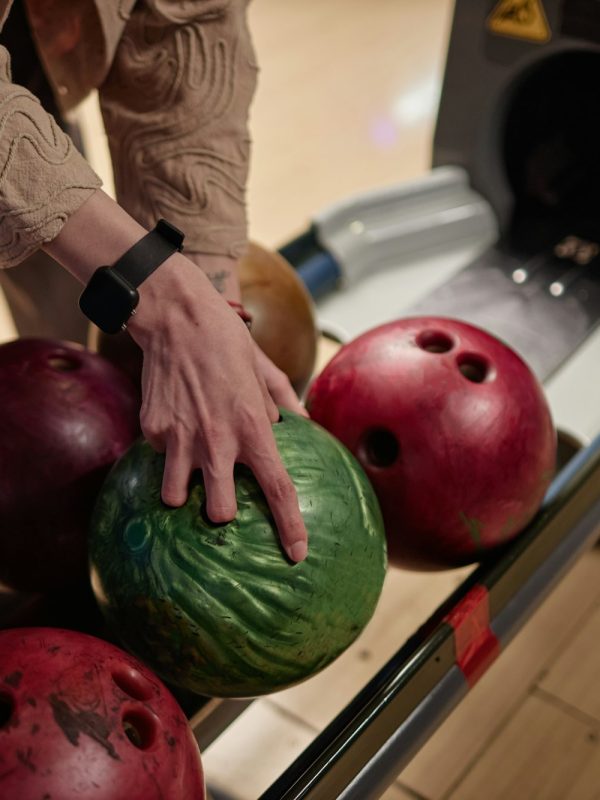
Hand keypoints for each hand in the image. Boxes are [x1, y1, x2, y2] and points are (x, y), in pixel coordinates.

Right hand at [128, 253, 308, 562]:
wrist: (178, 318)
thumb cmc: (228, 342)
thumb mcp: (264, 370)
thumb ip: (283, 402)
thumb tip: (300, 422)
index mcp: (253, 428)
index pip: (277, 489)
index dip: (290, 526)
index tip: (297, 554)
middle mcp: (217, 441)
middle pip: (219, 512)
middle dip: (221, 514)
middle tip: (222, 497)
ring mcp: (180, 438)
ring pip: (175, 498)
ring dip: (183, 491)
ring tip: (189, 469)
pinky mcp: (153, 430)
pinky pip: (158, 459)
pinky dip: (166, 452)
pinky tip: (174, 426)